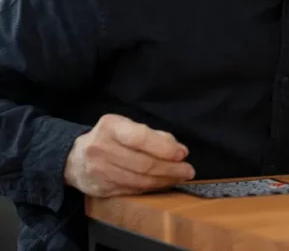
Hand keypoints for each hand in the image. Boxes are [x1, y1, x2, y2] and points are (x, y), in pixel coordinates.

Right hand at [64, 114, 195, 197]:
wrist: (72, 159)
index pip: (140, 138)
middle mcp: (101, 149)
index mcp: (110, 127)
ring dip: (165, 180)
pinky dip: (152, 188)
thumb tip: (178, 150)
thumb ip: (152, 135)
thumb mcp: (125, 126)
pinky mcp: (101, 189)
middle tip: (188, 170)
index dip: (164, 147)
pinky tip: (163, 183)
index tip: (183, 153)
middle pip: (143, 163)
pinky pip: (133, 190)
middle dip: (170, 168)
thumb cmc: (108, 138)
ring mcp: (99, 171)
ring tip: (180, 177)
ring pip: (140, 180)